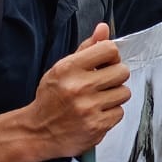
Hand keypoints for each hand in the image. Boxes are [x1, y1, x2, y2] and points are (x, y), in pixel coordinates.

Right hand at [26, 25, 131, 155]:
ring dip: (114, 96)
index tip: (104, 64)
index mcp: (69, 68)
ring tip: (97, 100)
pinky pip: (120, 112)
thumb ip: (86, 49)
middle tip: (101, 83)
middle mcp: (79, 87)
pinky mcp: (97, 126)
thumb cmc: (51, 98)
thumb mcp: (62, 69)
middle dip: (114, 77)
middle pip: (122, 71)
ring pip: (124, 93)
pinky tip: (95, 114)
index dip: (111, 56)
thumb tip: (103, 28)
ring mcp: (89, 108)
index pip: (109, 49)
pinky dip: (111, 114)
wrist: (37, 132)